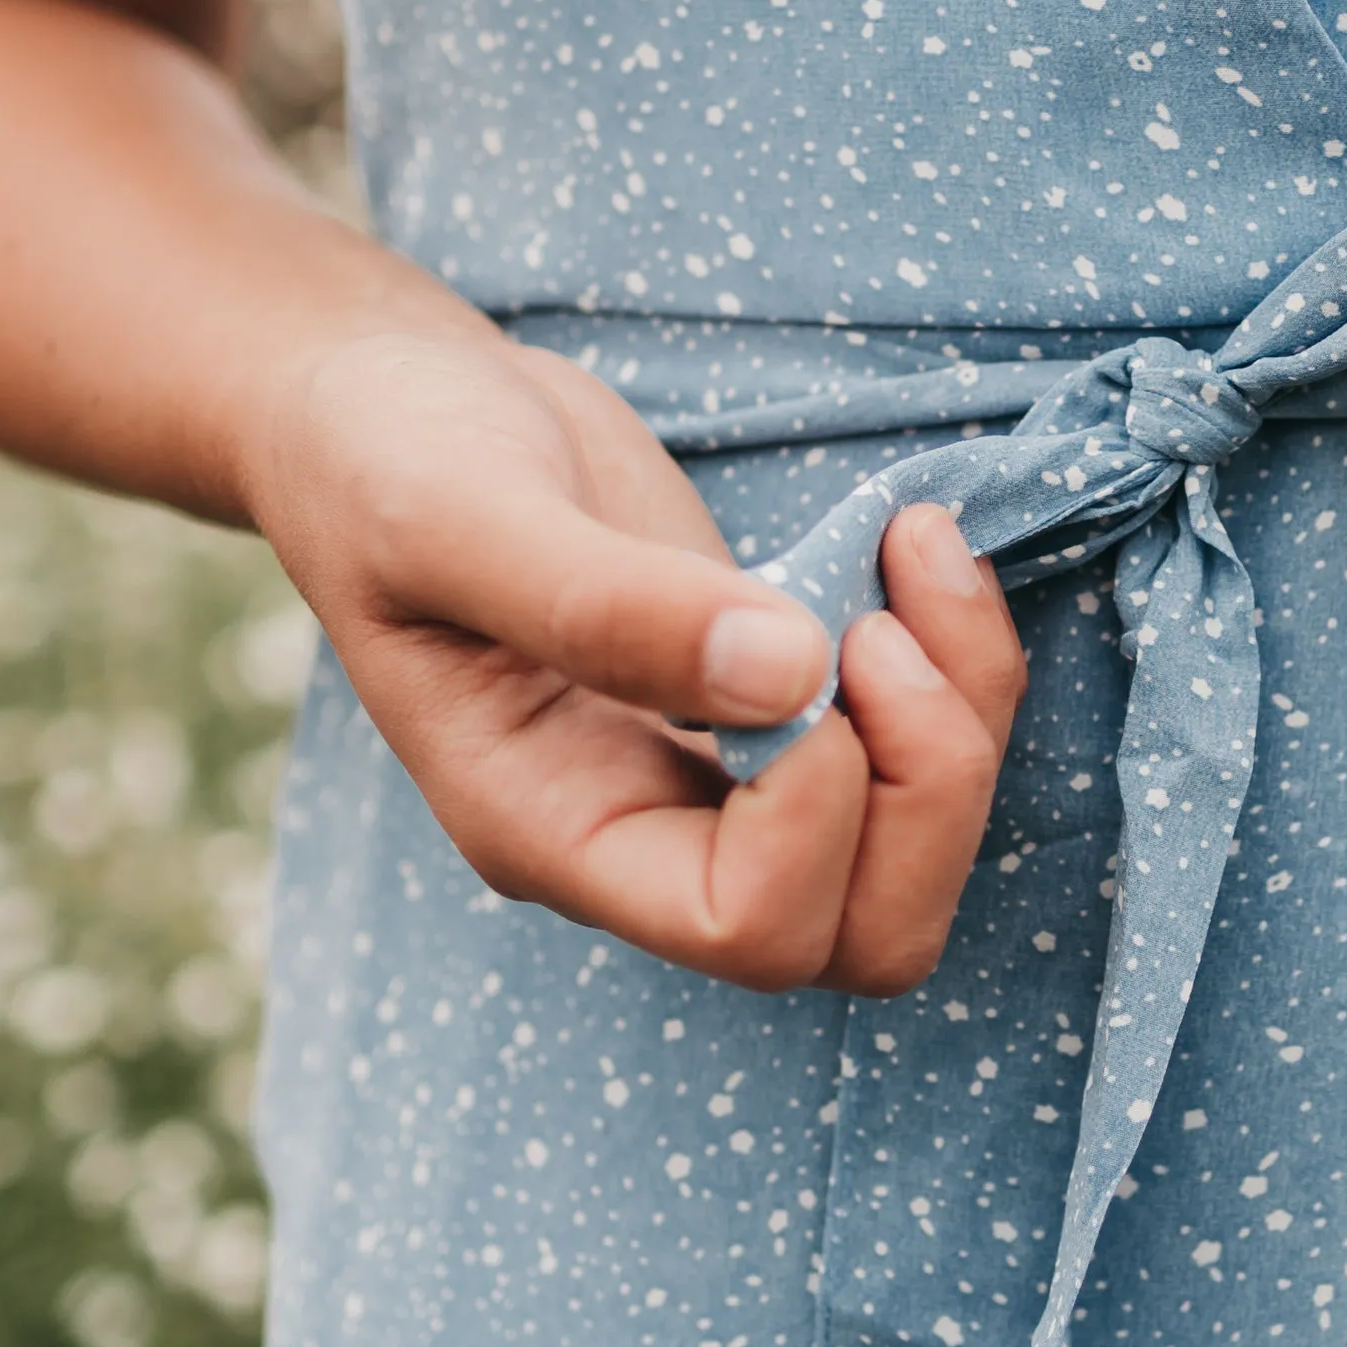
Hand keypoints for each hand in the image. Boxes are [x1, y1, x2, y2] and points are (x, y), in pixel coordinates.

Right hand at [241, 321, 1024, 990]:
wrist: (388, 408)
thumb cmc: (384, 459)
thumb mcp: (457, 513)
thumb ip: (606, 603)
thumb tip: (792, 673)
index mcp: (551, 828)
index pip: (740, 922)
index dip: (817, 809)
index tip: (809, 642)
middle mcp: (645, 836)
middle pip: (859, 937)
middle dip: (930, 788)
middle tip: (889, 623)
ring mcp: (716, 782)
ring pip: (911, 858)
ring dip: (962, 718)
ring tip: (917, 553)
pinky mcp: (774, 710)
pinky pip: (916, 753)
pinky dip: (957, 660)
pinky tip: (912, 542)